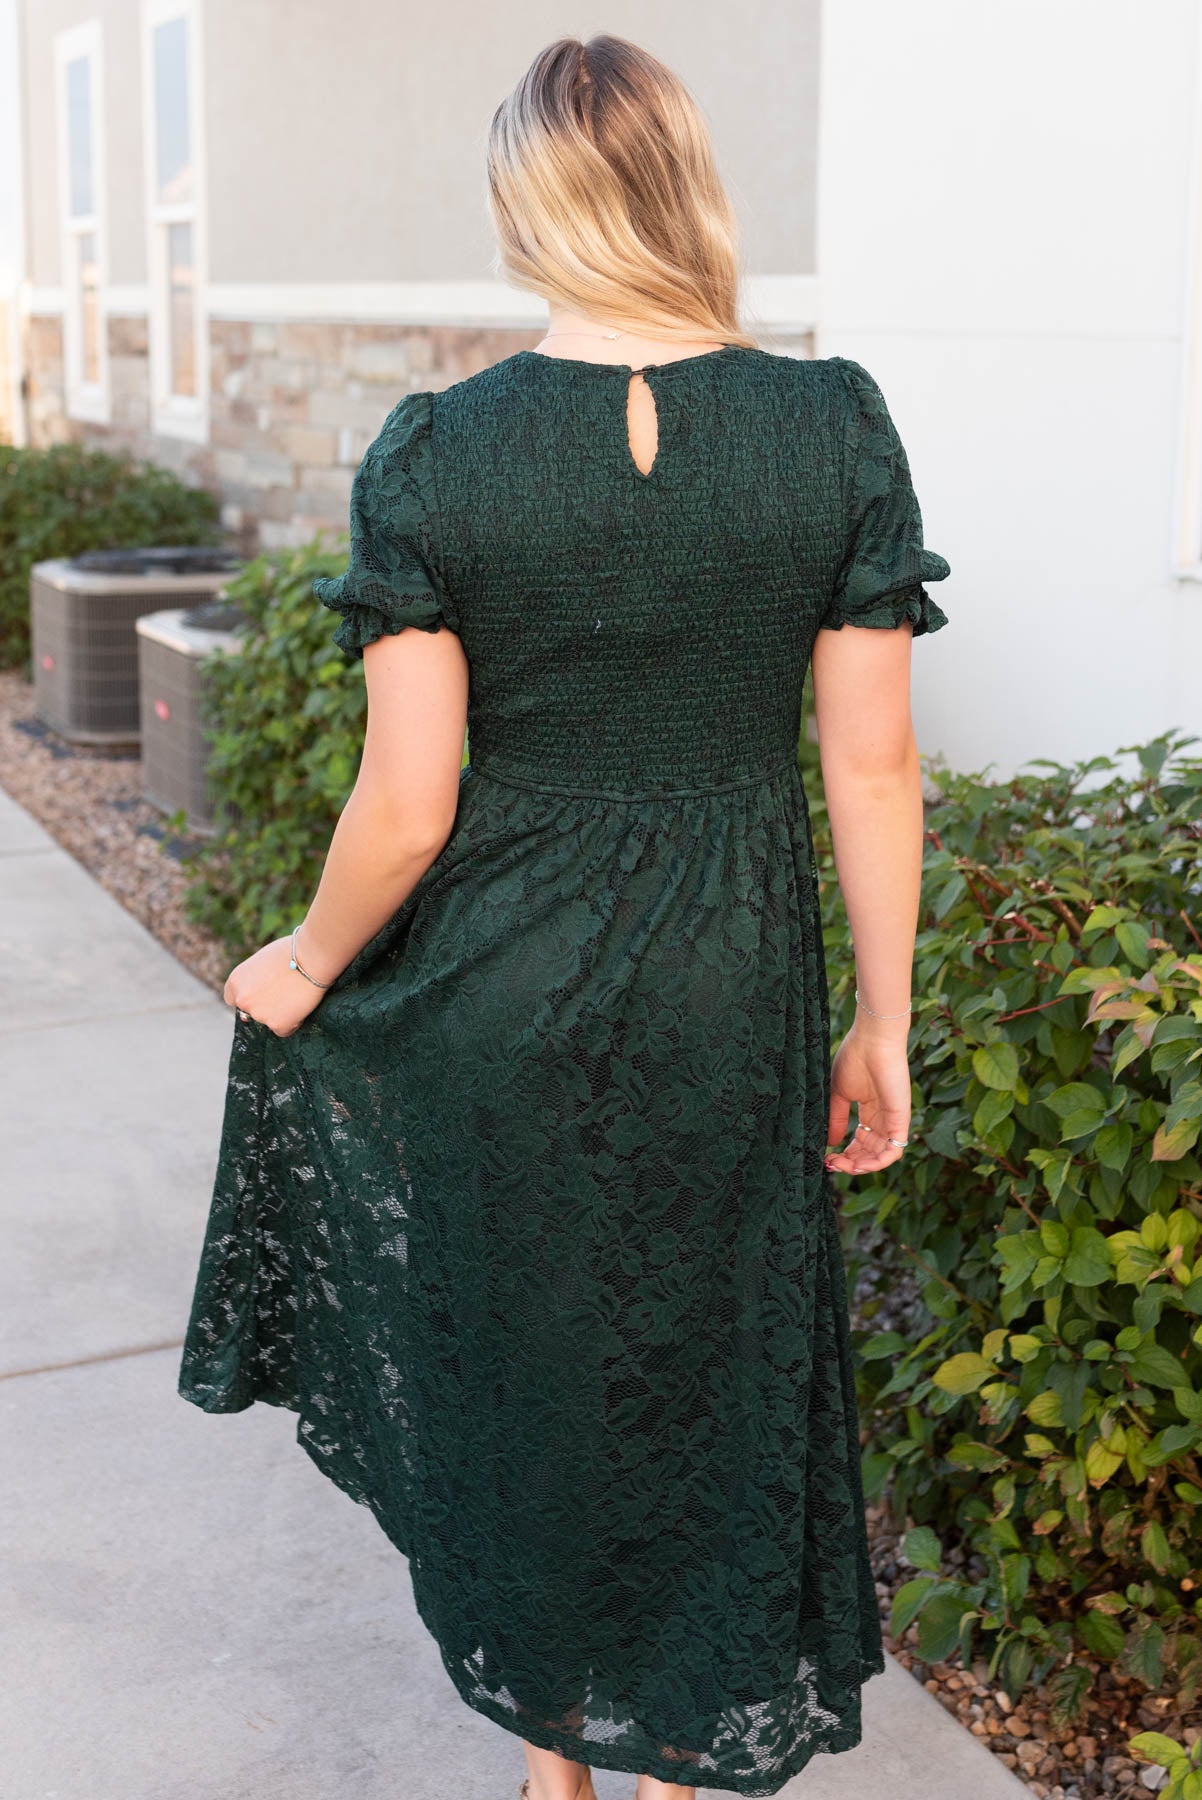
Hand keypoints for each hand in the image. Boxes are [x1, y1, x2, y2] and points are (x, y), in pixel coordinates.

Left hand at [223, 935, 327, 1037]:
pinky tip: (301, 1006)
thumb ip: (255, 977)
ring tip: (296, 995)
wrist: (311, 958)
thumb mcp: (263, 961)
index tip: (261, 995)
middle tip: (283, 995)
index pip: (232, 999)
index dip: (249, 997)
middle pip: (250, 1012)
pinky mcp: (277, 1025)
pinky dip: (292, 1022)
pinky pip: (283, 1030)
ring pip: (268, 1021)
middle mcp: (242, 1000)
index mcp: (236, 981)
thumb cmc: (291, 952)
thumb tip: (258, 991)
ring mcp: (259, 1014)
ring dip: (279, 1014)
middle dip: (263, 1007)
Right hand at [824, 1018, 912, 1175]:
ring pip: (881, 1156)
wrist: (872, 1041)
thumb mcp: (839, 1093)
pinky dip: (877, 1163)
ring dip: (862, 1167)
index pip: (859, 1142)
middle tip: (832, 1164)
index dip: (844, 1154)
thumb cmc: (855, 1059)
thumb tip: (829, 1143)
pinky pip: (894, 1151)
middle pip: (869, 1152)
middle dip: (850, 1163)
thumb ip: (836, 1118)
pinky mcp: (900, 1119)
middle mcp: (882, 1118)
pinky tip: (859, 1164)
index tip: (826, 1157)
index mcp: (868, 1111)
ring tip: (843, 1166)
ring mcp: (892, 1119)